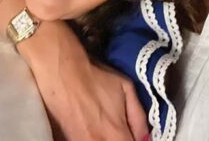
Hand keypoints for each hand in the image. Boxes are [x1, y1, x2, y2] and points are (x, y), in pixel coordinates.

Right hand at [20, 22, 148, 140]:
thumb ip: (139, 116)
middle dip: (121, 139)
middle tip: (119, 130)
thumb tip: (145, 137)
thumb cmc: (96, 78)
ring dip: (105, 138)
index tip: (131, 133)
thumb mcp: (126, 88)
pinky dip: (90, 137)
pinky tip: (91, 128)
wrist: (63, 74)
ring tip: (104, 127)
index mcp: (117, 135)